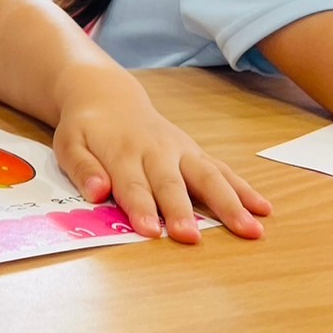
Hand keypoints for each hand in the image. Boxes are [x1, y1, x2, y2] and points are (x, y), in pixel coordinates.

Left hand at [51, 69, 271, 242]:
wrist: (109, 95)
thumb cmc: (87, 127)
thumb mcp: (68, 142)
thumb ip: (81, 167)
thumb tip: (96, 191)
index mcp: (121, 152)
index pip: (131, 184)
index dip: (140, 207)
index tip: (149, 231)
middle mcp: (155, 151)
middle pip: (171, 183)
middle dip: (181, 210)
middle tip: (191, 237)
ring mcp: (180, 150)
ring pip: (208, 176)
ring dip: (229, 203)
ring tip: (250, 228)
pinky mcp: (195, 153)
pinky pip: (223, 170)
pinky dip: (243, 188)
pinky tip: (264, 208)